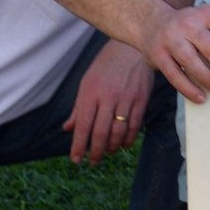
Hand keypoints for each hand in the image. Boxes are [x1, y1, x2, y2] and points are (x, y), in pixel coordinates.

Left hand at [64, 40, 153, 165]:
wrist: (132, 48)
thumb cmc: (106, 65)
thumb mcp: (87, 82)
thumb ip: (78, 107)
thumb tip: (68, 128)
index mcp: (90, 93)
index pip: (83, 126)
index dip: (78, 146)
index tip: (75, 159)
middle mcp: (107, 97)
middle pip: (100, 133)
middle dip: (95, 152)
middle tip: (93, 162)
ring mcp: (125, 99)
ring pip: (118, 132)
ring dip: (112, 147)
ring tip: (107, 152)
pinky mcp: (141, 99)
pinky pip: (135, 125)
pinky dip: (129, 138)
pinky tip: (124, 144)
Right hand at [144, 4, 209, 102]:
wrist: (153, 23)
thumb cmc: (194, 22)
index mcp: (207, 14)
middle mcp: (189, 24)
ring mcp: (171, 39)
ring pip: (192, 62)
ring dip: (208, 79)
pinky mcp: (158, 55)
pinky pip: (174, 75)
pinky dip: (188, 89)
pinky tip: (201, 98)